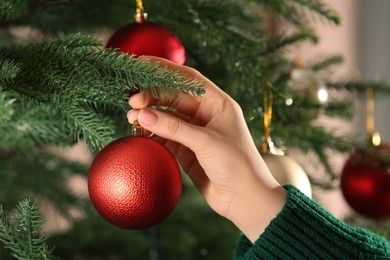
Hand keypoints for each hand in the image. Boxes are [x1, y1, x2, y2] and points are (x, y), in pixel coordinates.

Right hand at [127, 57, 285, 241]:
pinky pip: (164, 135)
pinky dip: (151, 133)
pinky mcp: (187, 149)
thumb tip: (142, 115)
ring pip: (167, 116)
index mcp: (217, 103)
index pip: (187, 79)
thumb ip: (174, 128)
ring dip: (149, 115)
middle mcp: (206, 114)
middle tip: (132, 102)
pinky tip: (140, 132)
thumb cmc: (237, 165)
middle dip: (152, 96)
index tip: (139, 66)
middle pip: (173, 96)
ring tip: (131, 117)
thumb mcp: (206, 142)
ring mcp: (195, 131)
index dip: (163, 69)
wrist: (245, 199)